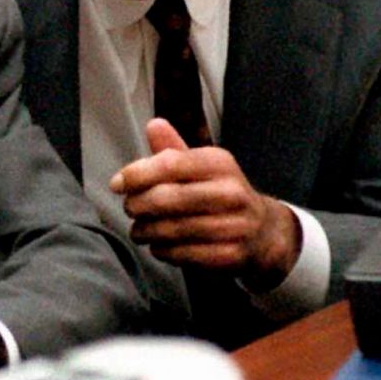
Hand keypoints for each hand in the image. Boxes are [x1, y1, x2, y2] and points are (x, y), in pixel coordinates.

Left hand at [110, 118, 301, 289]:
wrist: (263, 231)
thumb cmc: (220, 193)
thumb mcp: (202, 165)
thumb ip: (173, 149)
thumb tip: (154, 124)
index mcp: (220, 163)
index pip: (170, 164)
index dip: (137, 174)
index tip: (116, 184)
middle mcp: (231, 192)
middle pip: (167, 199)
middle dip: (138, 204)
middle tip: (129, 208)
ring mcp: (233, 226)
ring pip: (172, 229)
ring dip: (145, 230)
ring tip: (138, 229)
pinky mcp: (230, 255)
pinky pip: (182, 254)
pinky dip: (162, 250)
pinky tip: (157, 244)